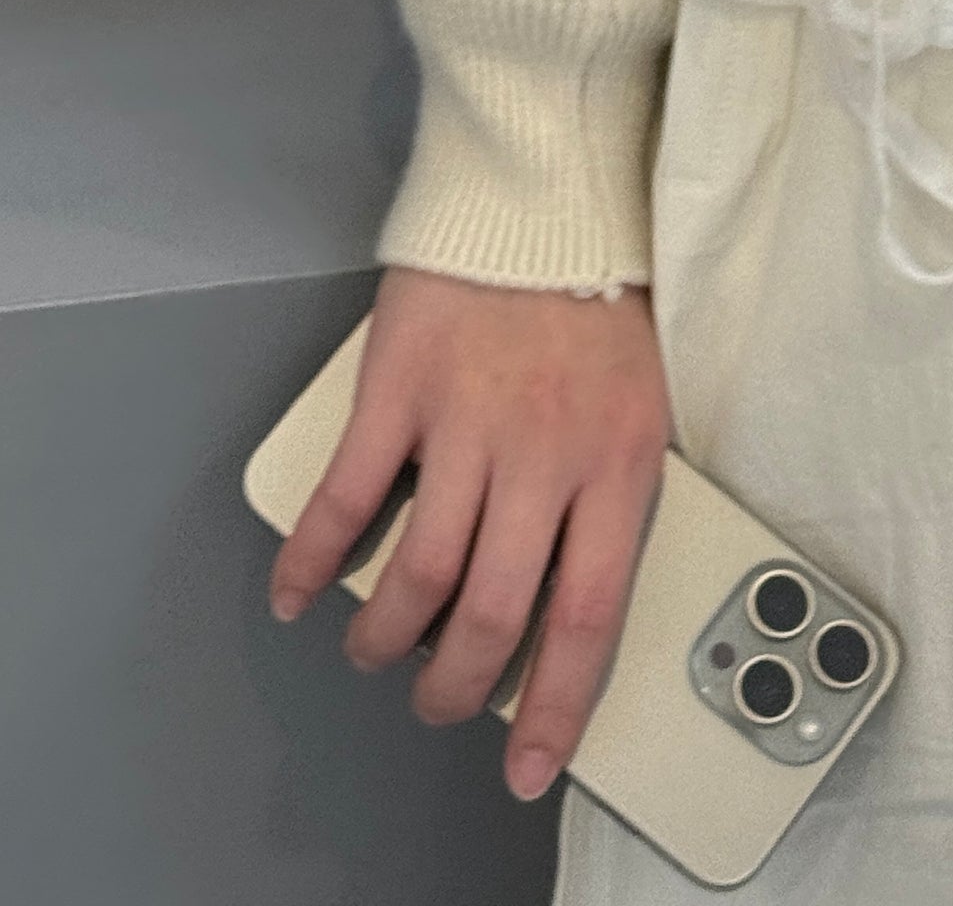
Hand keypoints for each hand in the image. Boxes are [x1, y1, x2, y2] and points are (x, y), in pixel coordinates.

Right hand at [267, 262, 669, 802]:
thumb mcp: (643, 400)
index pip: (588, 619)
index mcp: (617, 464)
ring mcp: (467, 423)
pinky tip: (297, 592)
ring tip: (377, 650)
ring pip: (419, 575)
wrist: (548, 197)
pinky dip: (313, 560)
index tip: (531, 766)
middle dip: (454, 685)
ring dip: (386, 636)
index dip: (553, 707)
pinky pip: (349, 499)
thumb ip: (610, 488)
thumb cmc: (602, 296)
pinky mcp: (401, 388)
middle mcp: (544, 456)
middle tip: (436, 701)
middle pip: (491, 615)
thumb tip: (574, 588)